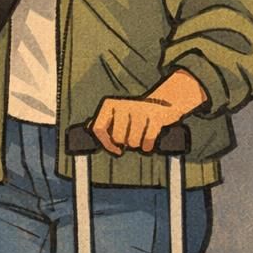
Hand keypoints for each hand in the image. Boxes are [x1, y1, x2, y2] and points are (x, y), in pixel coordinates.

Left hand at [90, 70, 208, 155]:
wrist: (165, 104)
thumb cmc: (136, 116)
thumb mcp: (117, 117)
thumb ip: (103, 123)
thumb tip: (88, 128)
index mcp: (110, 104)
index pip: (98, 129)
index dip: (105, 143)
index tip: (114, 148)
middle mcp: (124, 104)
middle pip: (117, 138)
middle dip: (125, 143)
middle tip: (132, 138)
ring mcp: (140, 108)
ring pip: (132, 142)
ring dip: (137, 145)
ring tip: (141, 137)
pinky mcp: (156, 114)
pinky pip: (147, 140)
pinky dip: (148, 146)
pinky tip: (149, 144)